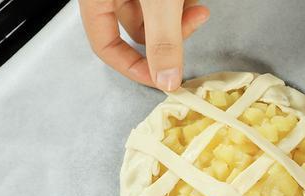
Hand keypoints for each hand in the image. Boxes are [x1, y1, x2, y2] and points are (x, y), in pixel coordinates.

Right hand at [79, 0, 209, 90]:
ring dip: (180, 16)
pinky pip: (162, 0)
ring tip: (198, 8)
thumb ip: (163, 39)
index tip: (163, 77)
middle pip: (137, 30)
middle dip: (171, 33)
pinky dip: (180, 2)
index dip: (134, 66)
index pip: (105, 46)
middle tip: (195, 22)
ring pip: (155, 14)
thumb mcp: (158, 1)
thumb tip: (167, 79)